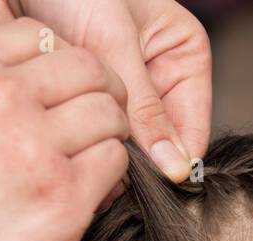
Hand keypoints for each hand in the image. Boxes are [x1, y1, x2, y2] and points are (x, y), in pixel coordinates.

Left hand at [0, 0, 211, 184]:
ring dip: (101, 152)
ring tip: (79, 154)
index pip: (191, 129)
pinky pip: (90, 134)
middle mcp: (156, 78)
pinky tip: (62, 146)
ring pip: (121, 143)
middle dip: (131, 160)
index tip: (146, 186)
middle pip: (155, 143)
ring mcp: (120, 92)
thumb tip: (175, 167)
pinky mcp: (85, 101)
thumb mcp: (115, 42)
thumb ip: (144, 106)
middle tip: (104, 174)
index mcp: (183, 56)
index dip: (171, 162)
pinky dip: (77, 142)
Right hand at [0, 17, 129, 240]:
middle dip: (99, 98)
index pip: (42, 37)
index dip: (62, 68)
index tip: (62, 97)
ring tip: (82, 172)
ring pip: (110, 117)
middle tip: (91, 134)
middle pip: (88, 69)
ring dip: (107, 141)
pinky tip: (78, 203)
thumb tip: (44, 89)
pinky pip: (116, 166)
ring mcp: (34, 147)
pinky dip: (108, 183)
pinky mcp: (63, 199)